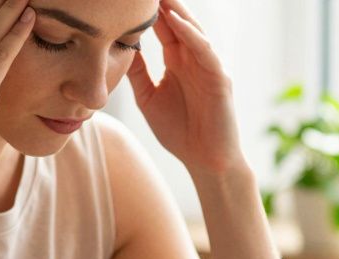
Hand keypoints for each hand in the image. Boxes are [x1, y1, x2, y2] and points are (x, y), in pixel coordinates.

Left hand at [127, 0, 244, 175]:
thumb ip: (137, 74)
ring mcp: (208, 66)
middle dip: (164, 3)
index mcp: (177, 61)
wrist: (205, 161)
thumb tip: (119, 50)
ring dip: (175, 9)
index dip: (150, 11)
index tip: (132, 0)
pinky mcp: (219, 78)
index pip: (163, 28)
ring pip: (191, 29)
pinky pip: (204, 50)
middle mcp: (193, 58)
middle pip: (178, 22)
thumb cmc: (180, 132)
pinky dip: (190, 34)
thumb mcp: (148, 98)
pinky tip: (175, 20)